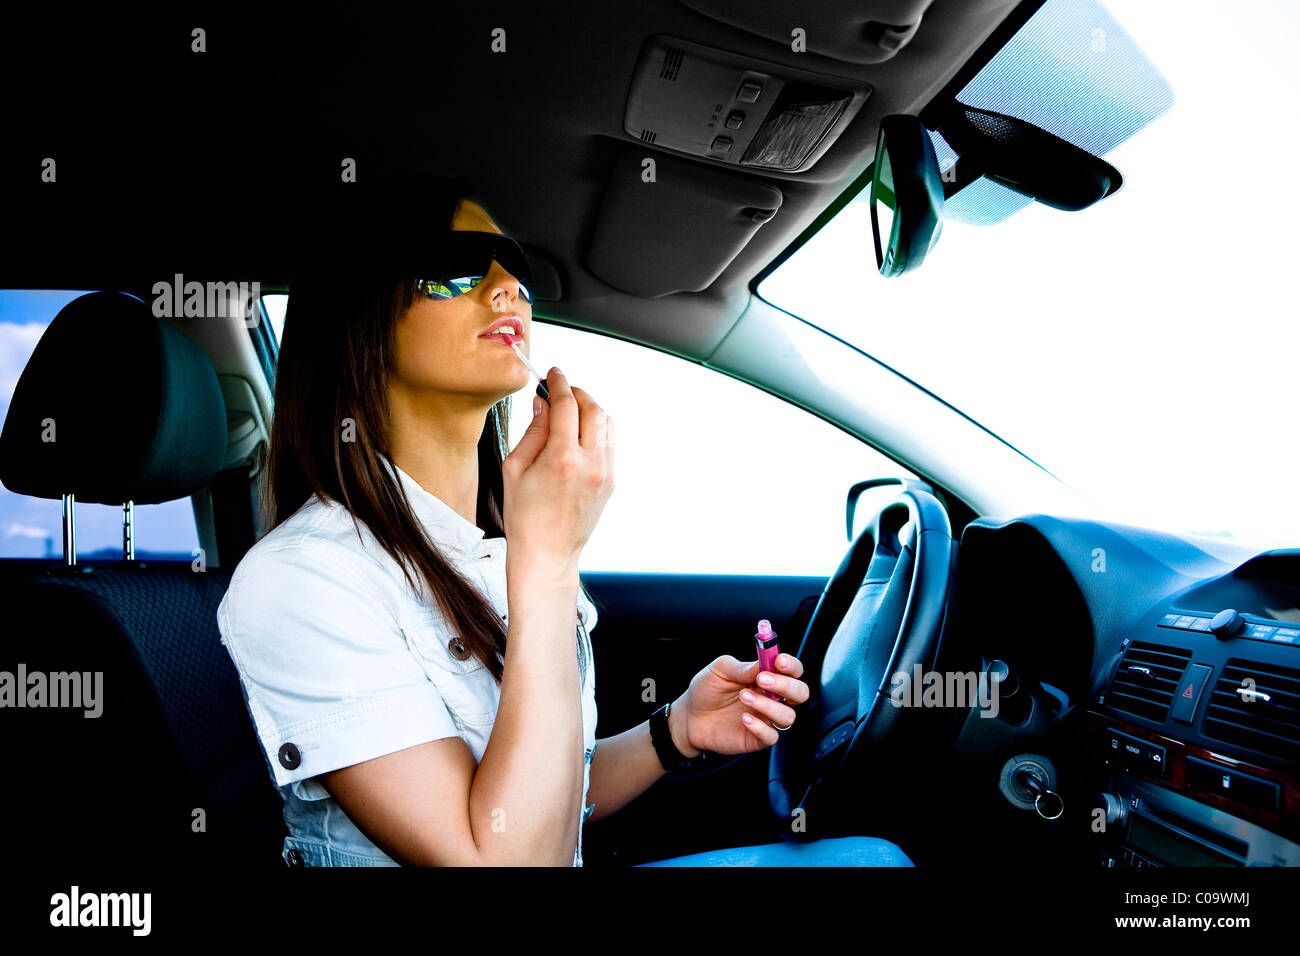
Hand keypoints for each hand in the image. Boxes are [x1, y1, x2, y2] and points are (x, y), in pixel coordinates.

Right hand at [501, 367, 614, 578]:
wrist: (546, 553)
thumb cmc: (524, 514)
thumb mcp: (515, 468)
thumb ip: (532, 430)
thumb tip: (543, 403)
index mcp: (562, 458)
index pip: (567, 405)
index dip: (559, 383)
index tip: (553, 373)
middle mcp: (590, 463)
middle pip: (593, 408)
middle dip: (577, 393)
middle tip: (561, 389)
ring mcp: (605, 473)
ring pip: (607, 424)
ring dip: (590, 410)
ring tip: (570, 411)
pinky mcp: (611, 482)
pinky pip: (609, 444)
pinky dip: (597, 430)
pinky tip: (578, 434)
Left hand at [672, 653, 808, 755]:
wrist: (689, 717)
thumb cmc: (706, 690)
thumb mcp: (719, 669)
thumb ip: (742, 666)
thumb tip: (762, 664)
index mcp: (767, 677)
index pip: (793, 671)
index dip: (792, 665)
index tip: (779, 661)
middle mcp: (772, 698)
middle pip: (800, 693)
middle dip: (786, 685)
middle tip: (762, 680)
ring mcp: (766, 719)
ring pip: (788, 716)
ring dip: (768, 705)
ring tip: (743, 697)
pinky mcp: (758, 738)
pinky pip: (772, 736)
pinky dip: (760, 727)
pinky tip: (744, 718)